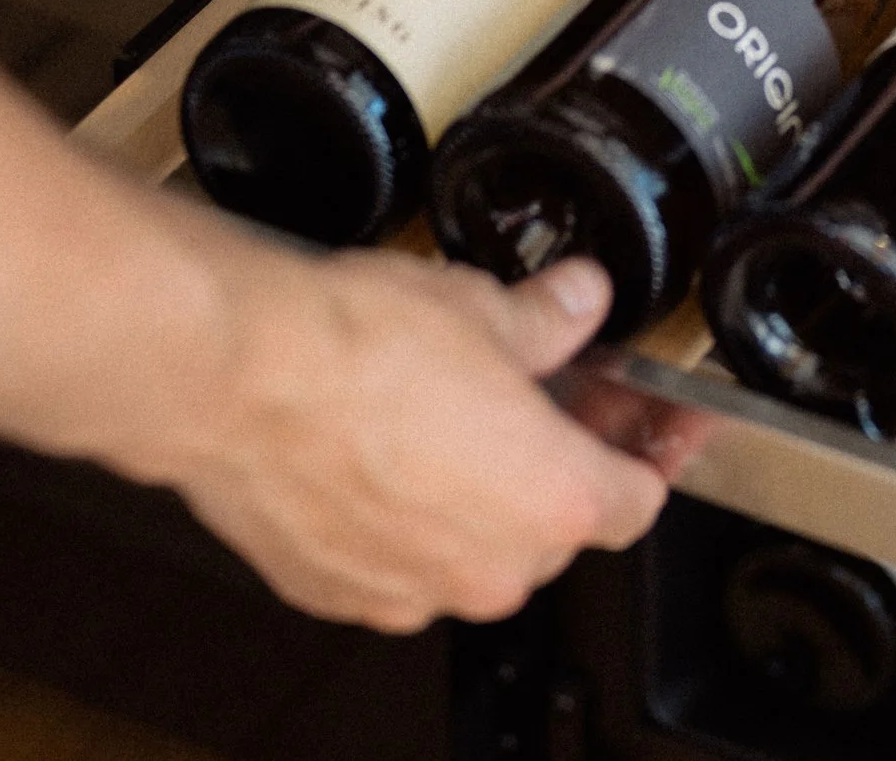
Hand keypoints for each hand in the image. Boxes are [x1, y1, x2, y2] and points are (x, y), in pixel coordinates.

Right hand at [149, 241, 702, 632]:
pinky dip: (401, 517)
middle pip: (557, 525)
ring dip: (474, 492)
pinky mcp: (336, 593)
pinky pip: (395, 560)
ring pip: (471, 546)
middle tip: (546, 393)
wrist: (239, 379)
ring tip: (453, 410)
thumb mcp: (486, 308)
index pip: (638, 498)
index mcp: (553, 501)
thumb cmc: (359, 349)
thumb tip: (579, 302)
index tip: (656, 420)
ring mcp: (408, 592)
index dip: (653, 448)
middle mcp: (489, 568)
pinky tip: (383, 448)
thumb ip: (551, 318)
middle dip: (556, 460)